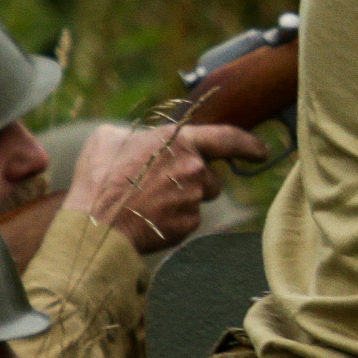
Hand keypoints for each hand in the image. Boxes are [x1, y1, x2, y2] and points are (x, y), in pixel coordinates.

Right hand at [65, 119, 269, 249]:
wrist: (95, 223)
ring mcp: (194, 197)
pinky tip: (147, 217)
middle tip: (158, 186)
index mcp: (179, 140)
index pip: (228, 138)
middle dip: (194, 181)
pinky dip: (172, 219)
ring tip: (147, 201)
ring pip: (199, 198)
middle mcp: (194, 168)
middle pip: (210, 176)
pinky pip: (188, 219)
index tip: (262, 152)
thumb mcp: (109, 138)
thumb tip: (138, 140)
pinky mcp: (189, 223)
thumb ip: (136, 134)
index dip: (249, 144)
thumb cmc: (98, 178)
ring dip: (183, 199)